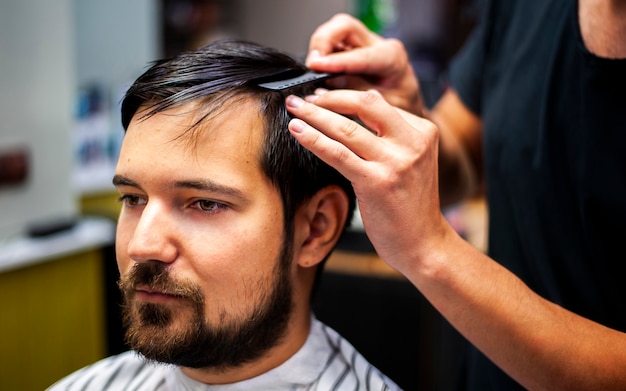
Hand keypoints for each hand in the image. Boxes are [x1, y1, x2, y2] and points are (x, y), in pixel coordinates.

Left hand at [286, 89, 451, 273]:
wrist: (423, 244)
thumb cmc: (410, 205)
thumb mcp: (411, 161)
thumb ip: (391, 135)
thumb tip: (356, 106)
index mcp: (424, 132)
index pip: (378, 102)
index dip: (344, 95)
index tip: (320, 96)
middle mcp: (413, 142)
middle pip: (364, 105)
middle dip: (328, 97)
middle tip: (302, 97)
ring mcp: (396, 162)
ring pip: (346, 128)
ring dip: (314, 115)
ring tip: (293, 108)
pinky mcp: (377, 182)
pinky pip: (337, 153)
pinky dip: (313, 139)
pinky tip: (296, 131)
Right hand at [307, 13, 424, 115]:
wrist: (408, 107)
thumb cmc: (401, 106)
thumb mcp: (384, 107)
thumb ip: (358, 93)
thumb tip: (330, 83)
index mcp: (392, 58)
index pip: (359, 54)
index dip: (335, 60)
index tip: (317, 67)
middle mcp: (378, 45)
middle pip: (345, 27)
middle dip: (324, 41)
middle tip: (312, 63)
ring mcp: (364, 45)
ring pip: (336, 30)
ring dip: (320, 46)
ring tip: (314, 67)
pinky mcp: (353, 49)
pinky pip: (332, 42)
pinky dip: (321, 53)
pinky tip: (318, 68)